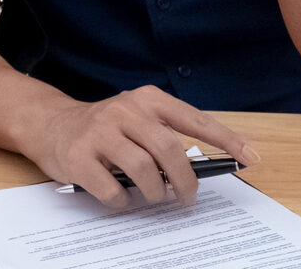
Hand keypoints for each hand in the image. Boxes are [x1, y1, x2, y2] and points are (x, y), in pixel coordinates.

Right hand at [21, 86, 261, 208]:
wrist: (51, 124)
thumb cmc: (105, 128)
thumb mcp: (137, 119)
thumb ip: (164, 135)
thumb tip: (199, 169)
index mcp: (147, 99)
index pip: (195, 119)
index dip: (226, 139)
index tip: (250, 156)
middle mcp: (125, 110)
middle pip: (169, 150)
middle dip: (185, 181)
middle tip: (188, 198)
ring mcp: (100, 132)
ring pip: (143, 170)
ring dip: (154, 192)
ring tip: (153, 197)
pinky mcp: (79, 156)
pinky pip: (112, 189)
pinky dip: (122, 201)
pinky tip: (121, 198)